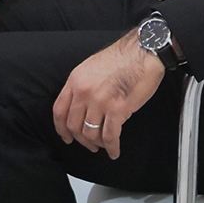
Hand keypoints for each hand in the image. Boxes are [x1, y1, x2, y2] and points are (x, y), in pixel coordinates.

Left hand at [52, 31, 163, 158]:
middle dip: (81, 140)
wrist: (144, 51)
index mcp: (75, 80)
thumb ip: (83, 86)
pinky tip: (114, 151)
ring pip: (90, 133)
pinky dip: (111, 147)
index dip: (61, 128)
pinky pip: (109, 136)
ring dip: (97, 144)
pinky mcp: (117, 109)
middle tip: (89, 145)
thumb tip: (82, 106)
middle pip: (74, 126)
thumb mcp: (91, 67)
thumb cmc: (123, 58)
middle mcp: (84, 91)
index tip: (66, 137)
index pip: (59, 110)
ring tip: (104, 145)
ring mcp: (99, 101)